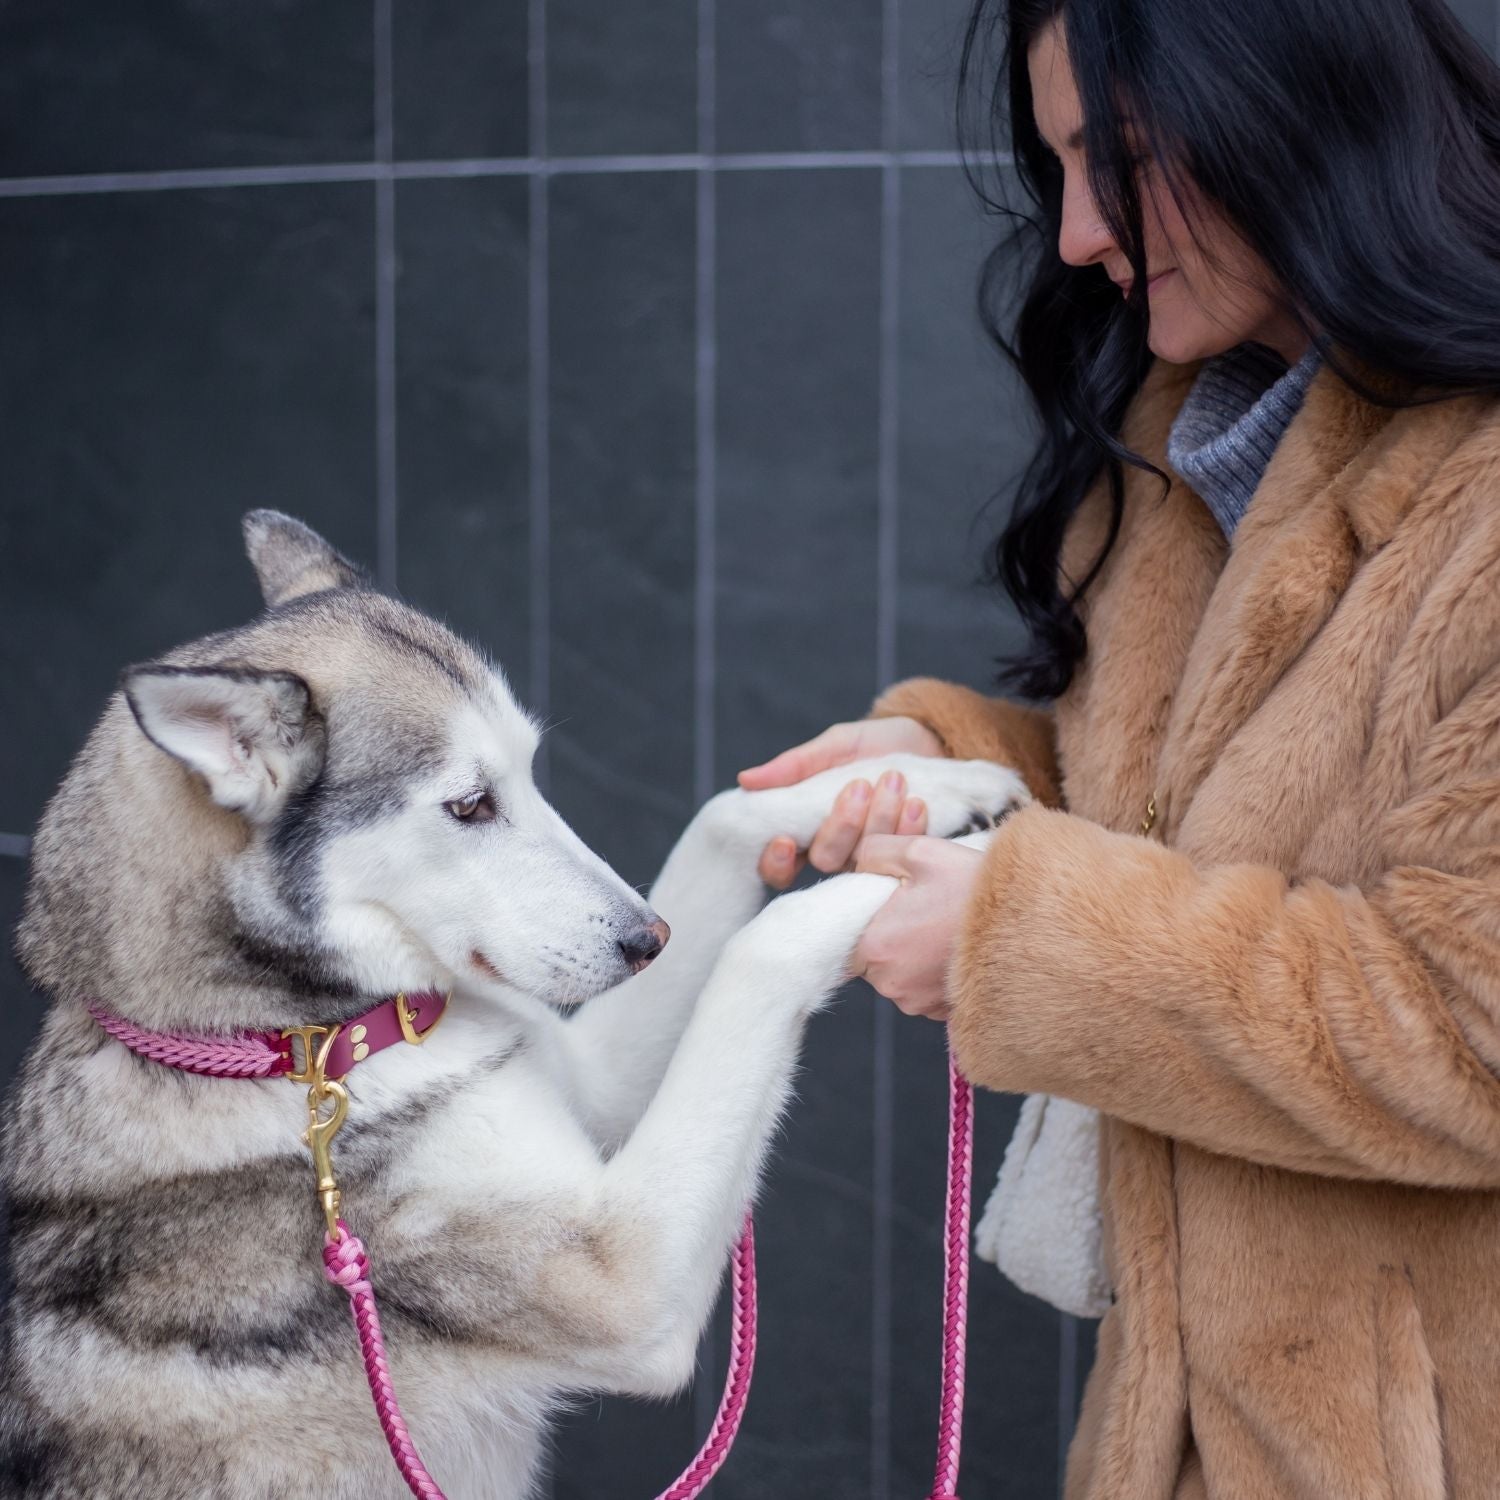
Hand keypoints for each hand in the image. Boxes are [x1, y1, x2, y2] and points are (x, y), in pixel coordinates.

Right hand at [738, 716, 944, 888]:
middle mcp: (839, 849)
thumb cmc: (878, 744)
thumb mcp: (838, 745)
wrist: (934, 743)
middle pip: (825, 860)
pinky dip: (909, 828)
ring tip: (894, 777)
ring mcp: (874, 858)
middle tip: (860, 785)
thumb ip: (796, 765)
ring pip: (864, 858)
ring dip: (879, 819)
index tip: (783, 840)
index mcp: (808, 826)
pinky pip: (902, 856)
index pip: (778, 865)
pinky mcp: (909, 858)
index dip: (775, 862)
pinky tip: (917, 803)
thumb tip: (745, 779)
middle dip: (842, 826)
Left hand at [849, 835, 986, 1020]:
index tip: (894, 902)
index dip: (870, 918)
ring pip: (901, 975)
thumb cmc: (975, 888)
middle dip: (893, 935)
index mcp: (875, 947)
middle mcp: (891, 985)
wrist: (1034, 924)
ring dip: (916, 955)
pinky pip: (927, 991)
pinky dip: (937, 972)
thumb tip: (859, 861)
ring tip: (947, 927)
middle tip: (926, 908)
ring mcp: (919, 1004)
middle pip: (875, 958)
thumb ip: (875, 851)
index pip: (849, 937)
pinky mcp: (944, 1015)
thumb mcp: (920, 852)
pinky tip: (958, 948)